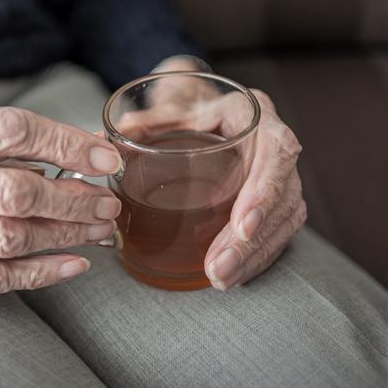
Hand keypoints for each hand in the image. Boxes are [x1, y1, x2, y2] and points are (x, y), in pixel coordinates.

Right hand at [0, 105, 122, 293]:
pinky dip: (37, 274)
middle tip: (108, 201)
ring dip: (65, 234)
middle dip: (74, 197)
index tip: (102, 156)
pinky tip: (71, 265)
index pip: (8, 129)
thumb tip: (48, 152)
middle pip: (16, 189)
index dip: (64, 142)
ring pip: (9, 236)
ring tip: (98, 229)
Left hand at [124, 56, 306, 289]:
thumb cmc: (187, 108)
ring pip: (285, 218)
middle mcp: (272, 142)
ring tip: (221, 279)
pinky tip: (234, 275)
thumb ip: (142, 122)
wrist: (204, 108)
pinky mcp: (275, 196)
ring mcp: (279, 171)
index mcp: (252, 113)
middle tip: (218, 268)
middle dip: (252, 239)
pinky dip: (258, 256)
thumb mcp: (167, 108)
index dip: (264, 190)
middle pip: (283, 194)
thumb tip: (102, 138)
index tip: (241, 226)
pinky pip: (279, 229)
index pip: (276, 150)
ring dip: (254, 254)